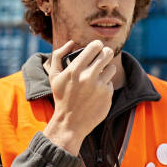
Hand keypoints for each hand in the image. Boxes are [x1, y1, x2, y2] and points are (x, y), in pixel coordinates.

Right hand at [42, 39, 115, 154]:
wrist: (70, 123)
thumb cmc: (61, 97)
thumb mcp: (54, 76)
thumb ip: (58, 56)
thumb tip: (71, 42)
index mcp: (75, 69)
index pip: (95, 47)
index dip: (97, 45)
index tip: (97, 47)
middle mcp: (88, 76)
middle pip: (108, 53)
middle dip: (106, 53)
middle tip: (103, 55)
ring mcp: (99, 86)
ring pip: (112, 68)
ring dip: (106, 70)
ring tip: (99, 75)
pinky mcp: (107, 95)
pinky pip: (110, 83)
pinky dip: (105, 86)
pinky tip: (96, 92)